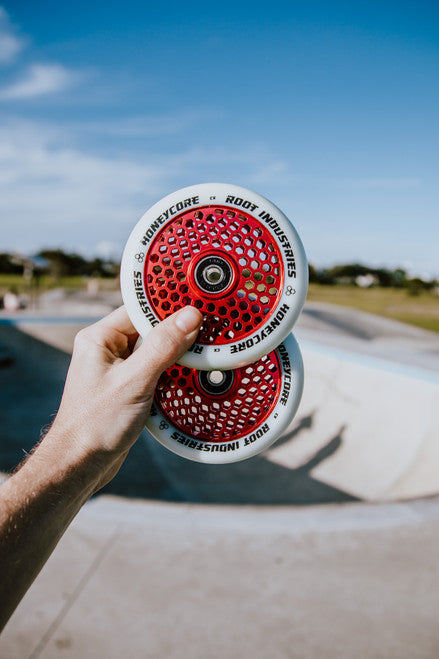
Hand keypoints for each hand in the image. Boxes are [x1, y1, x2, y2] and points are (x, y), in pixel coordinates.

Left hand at [49, 304, 202, 489]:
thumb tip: (189, 317)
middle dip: (179, 330)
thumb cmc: (94, 425)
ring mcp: (119, 370)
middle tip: (210, 326)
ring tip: (207, 349)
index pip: (139, 310)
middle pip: (151, 329)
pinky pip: (157, 370)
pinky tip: (193, 374)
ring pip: (157, 351)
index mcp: (100, 338)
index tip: (197, 302)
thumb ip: (162, 348)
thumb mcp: (133, 382)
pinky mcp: (129, 388)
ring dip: (178, 353)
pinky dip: (174, 372)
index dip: (168, 305)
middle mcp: (108, 350)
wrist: (80, 465)